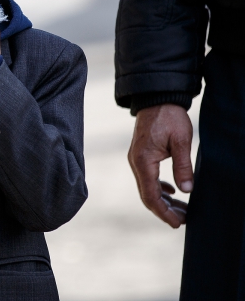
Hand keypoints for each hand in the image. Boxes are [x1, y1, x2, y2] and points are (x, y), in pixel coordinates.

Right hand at [128, 104, 192, 227]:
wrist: (156, 98)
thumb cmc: (169, 117)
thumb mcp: (181, 141)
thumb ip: (182, 166)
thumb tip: (186, 190)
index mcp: (143, 160)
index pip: (150, 195)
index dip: (163, 212)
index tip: (177, 223)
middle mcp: (135, 162)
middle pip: (147, 195)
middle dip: (164, 210)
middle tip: (183, 220)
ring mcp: (136, 159)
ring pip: (147, 188)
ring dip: (163, 201)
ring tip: (182, 210)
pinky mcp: (141, 155)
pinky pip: (147, 178)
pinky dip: (159, 189)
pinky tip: (172, 192)